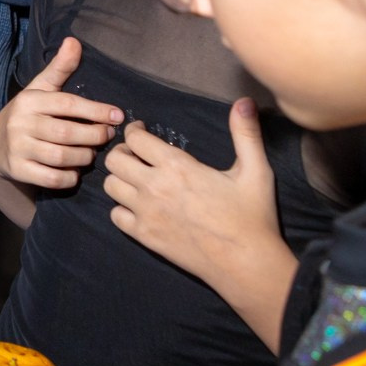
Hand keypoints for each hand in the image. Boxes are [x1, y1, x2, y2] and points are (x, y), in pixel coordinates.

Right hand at [0, 38, 123, 190]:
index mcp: (29, 100)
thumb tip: (74, 40)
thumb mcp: (40, 89)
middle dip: (94, 136)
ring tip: (92, 153)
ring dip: (84, 157)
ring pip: (62, 156)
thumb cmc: (28, 114)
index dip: (96, 110)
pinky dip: (69, 176)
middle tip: (107, 136)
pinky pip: (51, 178)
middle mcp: (20, 123)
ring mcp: (17, 148)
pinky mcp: (18, 169)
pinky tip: (75, 170)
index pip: (68, 104)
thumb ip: (60, 68)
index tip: (118, 115)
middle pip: (68, 132)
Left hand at [103, 99, 283, 285]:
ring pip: (110, 186)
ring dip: (120, 179)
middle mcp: (154, 187)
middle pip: (114, 160)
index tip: (142, 131)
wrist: (246, 264)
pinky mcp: (145, 236)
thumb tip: (244, 101)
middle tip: (136, 154)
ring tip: (135, 178)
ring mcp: (146, 214)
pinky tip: (138, 206)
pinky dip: (121, 209)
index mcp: (177, 166)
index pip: (135, 138)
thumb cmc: (252, 216)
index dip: (134, 130)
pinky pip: (116, 216)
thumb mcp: (255, 171)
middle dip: (122, 152)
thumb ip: (245, 134)